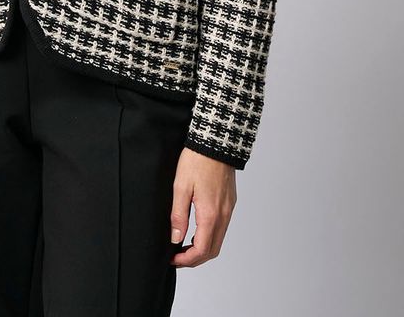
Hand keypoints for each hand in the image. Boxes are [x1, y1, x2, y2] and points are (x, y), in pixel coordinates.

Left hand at [169, 147, 236, 266]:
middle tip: (177, 257)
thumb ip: (178, 215)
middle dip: (194, 259)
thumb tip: (175, 238)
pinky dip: (210, 236)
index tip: (173, 259)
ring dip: (203, 248)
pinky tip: (197, 230)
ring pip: (218, 240)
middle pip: (212, 250)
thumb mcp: (180, 187)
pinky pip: (222, 228)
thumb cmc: (197, 161)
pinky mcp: (230, 202)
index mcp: (210, 214)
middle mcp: (223, 215)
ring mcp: (229, 209)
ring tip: (184, 245)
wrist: (216, 142)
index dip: (186, 260)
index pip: (201, 250)